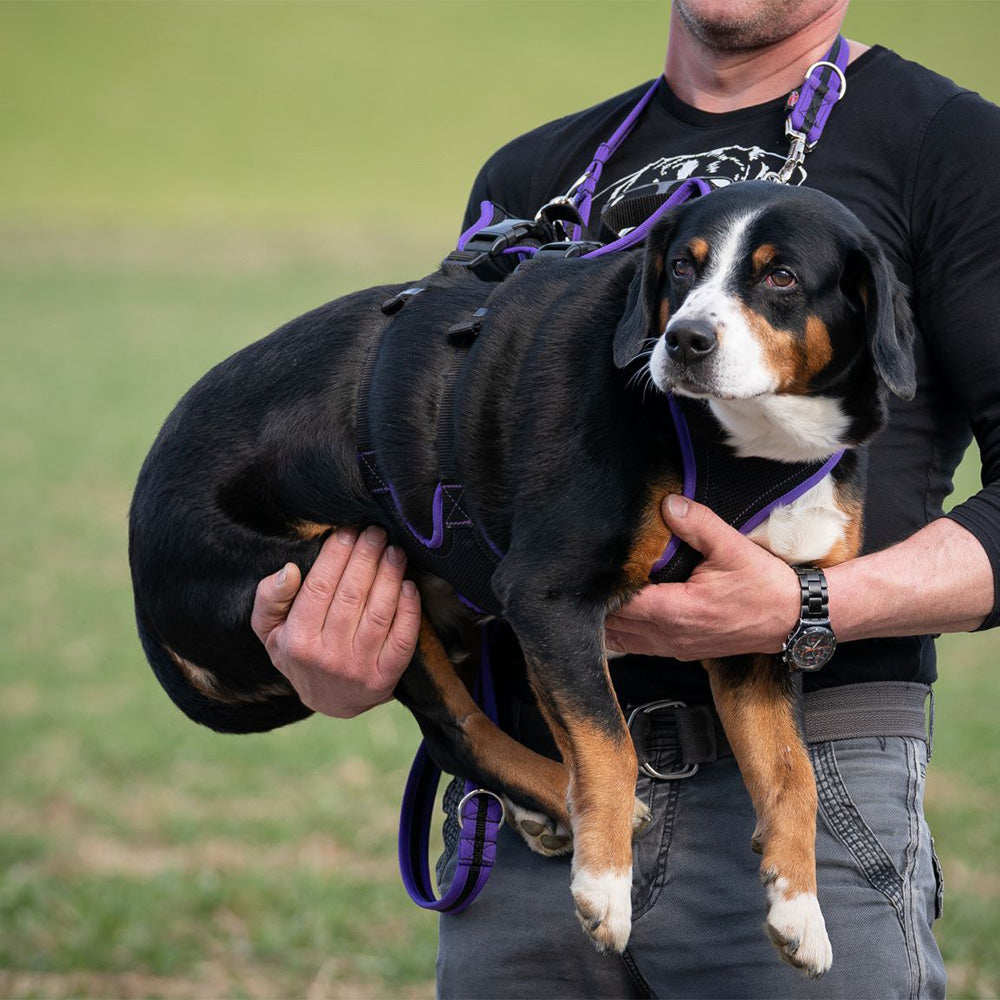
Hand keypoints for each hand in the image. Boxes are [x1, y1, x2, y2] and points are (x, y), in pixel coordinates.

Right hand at [251, 526, 421, 717]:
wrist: (329, 701)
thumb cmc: (299, 652)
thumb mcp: (270, 630)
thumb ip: (269, 599)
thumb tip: (288, 571)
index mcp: (297, 641)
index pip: (319, 587)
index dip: (336, 555)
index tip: (348, 531)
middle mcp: (328, 657)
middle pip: (351, 595)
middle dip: (366, 557)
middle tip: (377, 532)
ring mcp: (359, 669)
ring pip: (379, 613)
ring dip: (390, 576)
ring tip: (395, 551)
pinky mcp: (386, 677)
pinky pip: (402, 638)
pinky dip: (409, 609)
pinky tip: (408, 585)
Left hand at [605, 495, 799, 660]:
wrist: (794, 619)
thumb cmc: (765, 586)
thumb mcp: (732, 548)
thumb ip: (698, 525)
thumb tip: (669, 505)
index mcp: (679, 611)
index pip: (624, 603)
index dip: (607, 587)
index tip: (595, 568)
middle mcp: (672, 635)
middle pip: (616, 625)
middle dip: (601, 604)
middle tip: (589, 580)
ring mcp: (677, 647)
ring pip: (625, 640)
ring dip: (609, 622)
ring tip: (597, 597)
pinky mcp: (683, 651)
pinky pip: (641, 646)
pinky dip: (625, 633)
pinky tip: (619, 616)